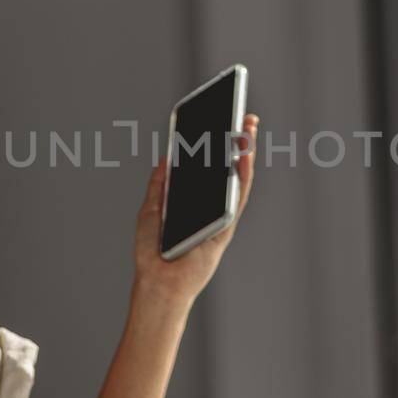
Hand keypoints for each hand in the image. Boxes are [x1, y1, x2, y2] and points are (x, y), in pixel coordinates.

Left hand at [132, 113, 258, 305]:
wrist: (158, 282)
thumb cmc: (152, 252)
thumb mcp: (150, 209)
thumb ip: (160, 185)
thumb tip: (166, 157)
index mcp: (193, 201)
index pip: (207, 168)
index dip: (215, 145)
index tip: (219, 119)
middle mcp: (210, 206)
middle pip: (226, 168)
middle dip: (237, 141)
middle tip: (242, 115)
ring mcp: (220, 216)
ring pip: (237, 179)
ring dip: (245, 152)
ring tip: (247, 126)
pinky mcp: (226, 227)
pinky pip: (238, 197)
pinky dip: (243, 175)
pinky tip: (244, 155)